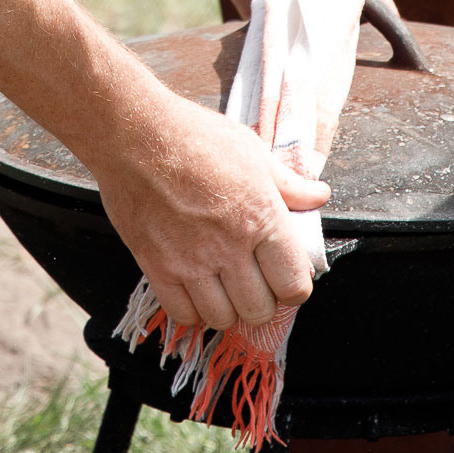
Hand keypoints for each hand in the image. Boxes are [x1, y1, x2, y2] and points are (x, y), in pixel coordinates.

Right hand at [91, 87, 330, 340]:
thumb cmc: (193, 135)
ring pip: (223, 319)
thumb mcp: (251, 151)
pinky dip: (193, 310)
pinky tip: (195, 288)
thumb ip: (288, 184)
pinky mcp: (156, 267)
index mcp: (261, 217)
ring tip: (223, 286)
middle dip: (262, 300)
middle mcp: (229, 247)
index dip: (294, 286)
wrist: (133, 133)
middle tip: (253, 280)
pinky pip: (183, 315)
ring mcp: (190, 261)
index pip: (294, 285)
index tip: (284, 275)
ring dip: (228, 308)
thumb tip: (319, 196)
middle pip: (260, 310)